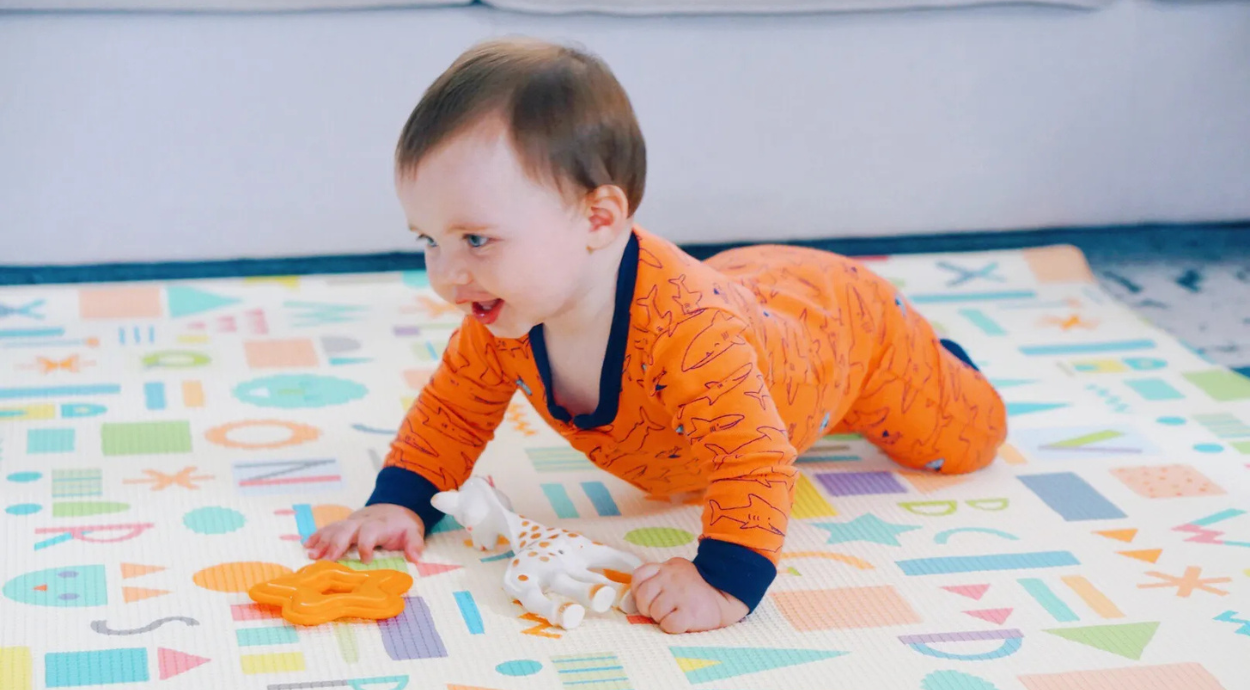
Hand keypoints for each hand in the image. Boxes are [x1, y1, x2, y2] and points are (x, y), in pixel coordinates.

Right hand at [304, 504, 424, 564]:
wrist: (395, 507)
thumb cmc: (402, 525)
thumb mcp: (413, 532)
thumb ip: (415, 544)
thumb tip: (415, 558)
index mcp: (380, 525)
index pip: (370, 532)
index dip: (366, 544)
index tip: (365, 560)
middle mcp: (362, 521)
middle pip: (347, 529)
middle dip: (336, 544)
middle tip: (325, 559)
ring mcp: (351, 522)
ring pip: (334, 528)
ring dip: (322, 541)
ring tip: (311, 554)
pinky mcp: (344, 524)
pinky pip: (329, 528)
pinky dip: (317, 535)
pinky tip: (306, 544)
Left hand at [631, 558, 748, 633]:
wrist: (726, 595)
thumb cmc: (698, 588)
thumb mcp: (678, 571)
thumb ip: (658, 577)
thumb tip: (635, 596)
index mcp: (667, 567)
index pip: (639, 576)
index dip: (638, 590)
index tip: (648, 598)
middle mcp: (671, 578)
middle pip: (643, 596)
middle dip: (648, 608)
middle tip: (662, 610)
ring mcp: (680, 594)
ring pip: (654, 612)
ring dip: (662, 618)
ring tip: (676, 614)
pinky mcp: (689, 612)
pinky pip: (668, 625)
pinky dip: (672, 627)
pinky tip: (681, 621)